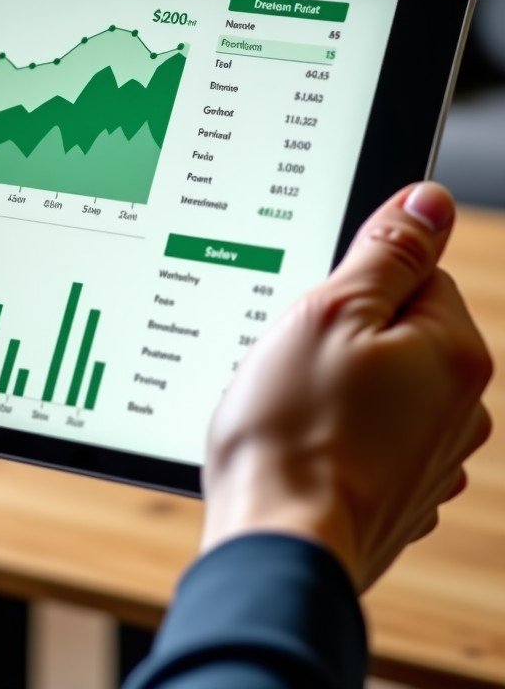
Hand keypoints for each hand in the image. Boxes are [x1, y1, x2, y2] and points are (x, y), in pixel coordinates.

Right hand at [201, 182, 492, 590]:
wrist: (278, 539)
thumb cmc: (293, 428)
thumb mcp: (330, 311)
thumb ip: (387, 251)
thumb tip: (431, 199)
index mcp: (450, 353)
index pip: (414, 271)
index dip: (350, 283)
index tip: (313, 311)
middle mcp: (460, 406)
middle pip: (396, 328)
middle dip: (343, 332)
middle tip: (294, 357)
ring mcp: (433, 455)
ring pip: (379, 381)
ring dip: (337, 381)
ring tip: (290, 403)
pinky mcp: (402, 490)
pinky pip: (370, 431)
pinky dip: (339, 428)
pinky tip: (303, 440)